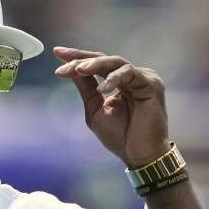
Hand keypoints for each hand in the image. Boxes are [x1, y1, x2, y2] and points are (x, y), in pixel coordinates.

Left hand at [53, 46, 171, 167]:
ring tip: (79, 70)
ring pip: (116, 62)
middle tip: (63, 63)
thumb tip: (71, 69)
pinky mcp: (151, 84)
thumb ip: (86, 88)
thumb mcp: (95, 109)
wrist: (139, 156)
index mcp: (119, 82)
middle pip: (105, 59)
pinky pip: (130, 74)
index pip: (97, 65)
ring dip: (96, 64)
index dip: (77, 57)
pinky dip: (114, 79)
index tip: (56, 52)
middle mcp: (132, 77)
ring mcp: (143, 78)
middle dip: (82, 59)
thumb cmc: (120, 136)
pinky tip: (102, 89)